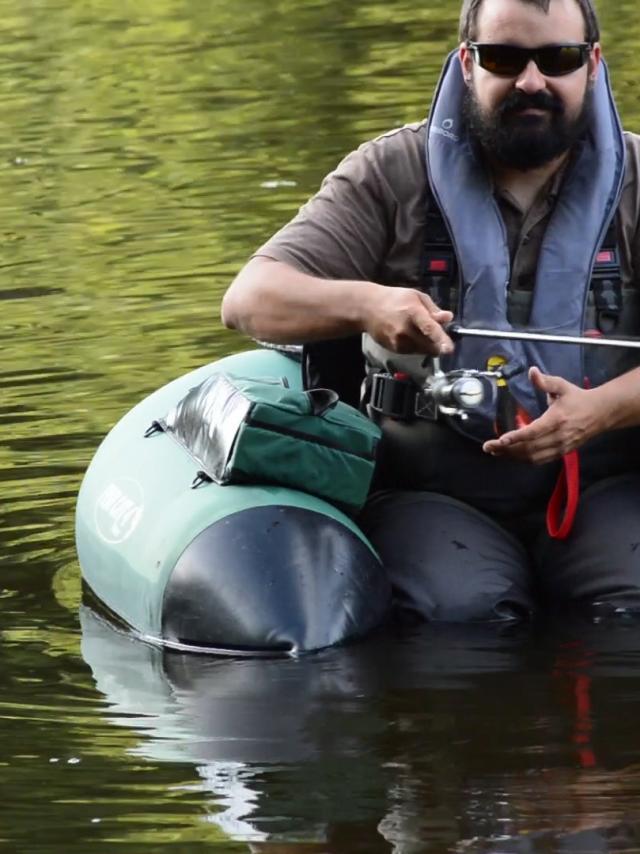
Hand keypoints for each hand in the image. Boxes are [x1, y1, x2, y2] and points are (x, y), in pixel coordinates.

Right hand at [362, 286, 453, 354]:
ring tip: (417, 330)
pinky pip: (414, 352)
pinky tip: (408, 334)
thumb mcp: (416, 296)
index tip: (449, 349)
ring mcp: (399, 343)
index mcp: (413, 313)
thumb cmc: (395, 299)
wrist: (367, 309)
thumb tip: (448, 318)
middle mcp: (405, 331)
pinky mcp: (395, 350)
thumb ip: (433, 309)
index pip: (429, 328)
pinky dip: (417, 346)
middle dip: (438, 343)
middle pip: (430, 346)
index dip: (441, 339)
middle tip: (435, 332)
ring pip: (424, 351)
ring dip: (427, 344)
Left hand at [482, 366, 607, 464]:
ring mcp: (560, 447)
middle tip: (488, 447)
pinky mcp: (561, 453)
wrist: (601, 413)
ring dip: (512, 456)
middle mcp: (558, 436)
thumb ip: (545, 381)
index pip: (533, 432)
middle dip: (506, 449)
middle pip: (529, 448)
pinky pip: (539, 460)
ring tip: (495, 452)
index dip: (516, 437)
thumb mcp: (562, 386)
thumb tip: (531, 371)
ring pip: (533, 457)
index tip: (500, 439)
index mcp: (557, 419)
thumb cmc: (578, 398)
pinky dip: (523, 459)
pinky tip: (511, 455)